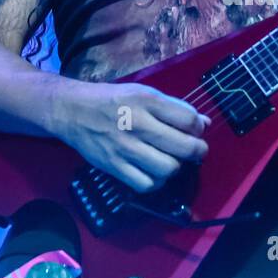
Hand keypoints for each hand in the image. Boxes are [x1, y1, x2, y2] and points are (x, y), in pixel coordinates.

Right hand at [52, 81, 209, 192]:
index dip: (198, 128)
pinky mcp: (113, 166)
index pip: (188, 120)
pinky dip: (156, 181)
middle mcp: (137, 124)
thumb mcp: (144, 93)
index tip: (194, 130)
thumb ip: (175, 108)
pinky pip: (146, 184)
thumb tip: (204, 123)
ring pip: (168, 169)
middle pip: (184, 147)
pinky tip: (154, 172)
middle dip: (197, 151)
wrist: (73, 110)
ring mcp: (124, 147)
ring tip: (170, 159)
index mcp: (147, 101)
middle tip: (194, 150)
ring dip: (175, 167)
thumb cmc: (113, 100)